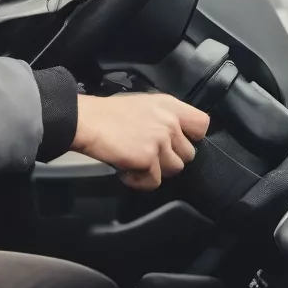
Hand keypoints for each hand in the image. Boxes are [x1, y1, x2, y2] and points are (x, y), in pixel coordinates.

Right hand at [71, 93, 209, 191]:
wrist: (85, 121)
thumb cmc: (106, 113)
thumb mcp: (143, 105)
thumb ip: (163, 118)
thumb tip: (173, 136)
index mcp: (170, 106)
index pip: (202, 124)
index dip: (191, 137)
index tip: (175, 142)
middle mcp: (170, 122)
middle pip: (188, 154)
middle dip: (168, 158)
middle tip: (147, 154)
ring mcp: (160, 142)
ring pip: (174, 169)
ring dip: (155, 170)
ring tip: (135, 162)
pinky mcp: (148, 160)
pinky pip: (154, 182)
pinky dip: (139, 181)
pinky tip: (126, 170)